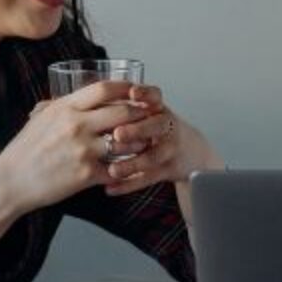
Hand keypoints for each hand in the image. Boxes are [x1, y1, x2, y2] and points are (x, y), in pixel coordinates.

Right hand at [0, 80, 146, 214]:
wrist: (9, 182)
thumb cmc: (24, 150)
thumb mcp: (41, 118)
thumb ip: (62, 106)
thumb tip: (79, 95)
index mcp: (65, 108)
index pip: (105, 88)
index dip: (127, 87)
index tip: (138, 90)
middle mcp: (76, 125)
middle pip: (123, 112)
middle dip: (142, 113)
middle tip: (151, 115)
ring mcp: (83, 150)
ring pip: (127, 141)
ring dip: (140, 141)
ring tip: (146, 142)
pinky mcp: (86, 174)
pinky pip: (118, 169)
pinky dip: (127, 169)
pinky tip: (132, 168)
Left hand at [97, 84, 221, 196]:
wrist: (190, 151)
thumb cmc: (159, 129)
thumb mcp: (149, 112)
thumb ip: (125, 106)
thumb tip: (90, 99)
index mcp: (158, 109)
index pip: (155, 96)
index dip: (145, 94)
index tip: (133, 93)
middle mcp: (166, 126)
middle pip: (157, 125)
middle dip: (137, 129)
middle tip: (118, 133)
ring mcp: (170, 149)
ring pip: (153, 156)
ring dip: (132, 164)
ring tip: (112, 170)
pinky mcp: (169, 170)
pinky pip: (149, 178)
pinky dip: (128, 185)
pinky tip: (111, 188)